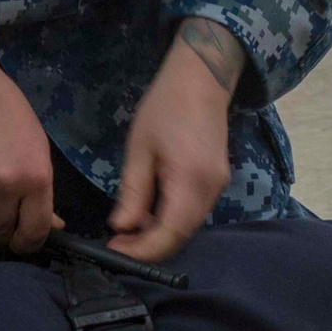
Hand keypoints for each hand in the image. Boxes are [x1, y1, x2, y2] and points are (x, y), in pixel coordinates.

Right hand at [0, 64, 64, 254]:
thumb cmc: (5, 110)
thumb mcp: (35, 144)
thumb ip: (42, 187)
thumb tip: (54, 223)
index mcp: (38, 175)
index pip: (39, 228)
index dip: (31, 242)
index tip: (24, 242)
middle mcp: (13, 185)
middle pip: (9, 232)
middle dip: (7, 235)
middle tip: (3, 227)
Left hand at [107, 32, 232, 262]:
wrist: (201, 79)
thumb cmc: (165, 107)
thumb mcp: (139, 148)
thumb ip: (133, 192)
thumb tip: (122, 228)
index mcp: (191, 182)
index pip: (168, 235)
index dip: (141, 251)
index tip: (113, 251)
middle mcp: (211, 191)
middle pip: (180, 235)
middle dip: (148, 246)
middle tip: (116, 242)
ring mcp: (218, 187)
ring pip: (188, 226)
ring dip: (159, 234)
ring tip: (127, 228)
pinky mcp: (217, 182)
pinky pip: (193, 212)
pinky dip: (171, 219)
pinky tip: (149, 212)